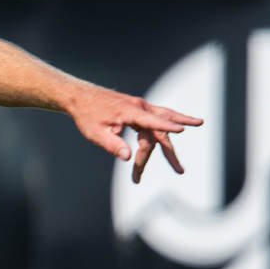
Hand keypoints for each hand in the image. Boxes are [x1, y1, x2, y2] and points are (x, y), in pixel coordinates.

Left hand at [68, 85, 202, 183]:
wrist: (82, 97)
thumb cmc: (87, 115)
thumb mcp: (95, 133)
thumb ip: (112, 144)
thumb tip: (128, 158)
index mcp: (129, 112)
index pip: (152, 121)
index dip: (167, 126)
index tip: (182, 129)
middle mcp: (140, 107)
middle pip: (159, 132)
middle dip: (169, 153)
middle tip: (179, 171)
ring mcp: (142, 108)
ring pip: (162, 126)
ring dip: (172, 142)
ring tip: (188, 154)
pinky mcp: (141, 110)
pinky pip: (158, 120)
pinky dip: (168, 127)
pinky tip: (179, 129)